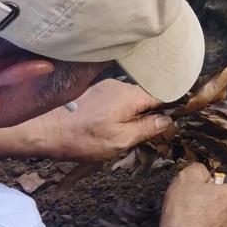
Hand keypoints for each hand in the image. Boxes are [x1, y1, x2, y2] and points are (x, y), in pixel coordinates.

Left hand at [34, 80, 173, 162]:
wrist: (44, 130)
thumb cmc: (83, 138)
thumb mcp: (120, 140)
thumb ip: (147, 128)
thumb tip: (167, 121)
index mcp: (130, 95)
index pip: (163, 94)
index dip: (174, 106)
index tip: (181, 118)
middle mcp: (120, 86)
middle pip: (149, 95)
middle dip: (156, 111)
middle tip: (160, 131)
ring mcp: (106, 87)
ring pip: (133, 98)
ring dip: (139, 112)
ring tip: (138, 131)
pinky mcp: (95, 93)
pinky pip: (119, 99)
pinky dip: (125, 110)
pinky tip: (118, 124)